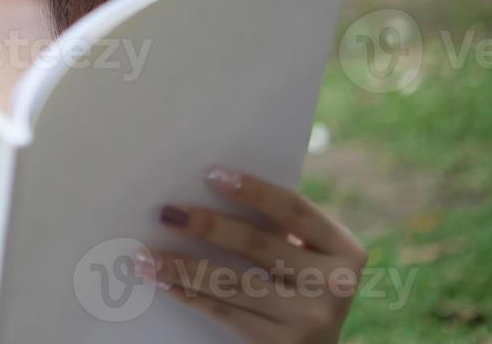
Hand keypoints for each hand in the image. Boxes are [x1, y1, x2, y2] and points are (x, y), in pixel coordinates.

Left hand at [133, 165, 365, 342]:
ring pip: (233, 282)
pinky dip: (190, 294)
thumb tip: (207, 191)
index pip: (293, 209)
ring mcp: (310, 319)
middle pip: (258, 245)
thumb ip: (278, 230)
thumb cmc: (303, 287)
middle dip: (207, 226)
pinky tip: (163, 279)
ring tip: (146, 252)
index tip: (211, 174)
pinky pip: (225, 313)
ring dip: (183, 265)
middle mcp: (335, 285)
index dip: (253, 190)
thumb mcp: (308, 258)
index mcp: (345, 250)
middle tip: (167, 212)